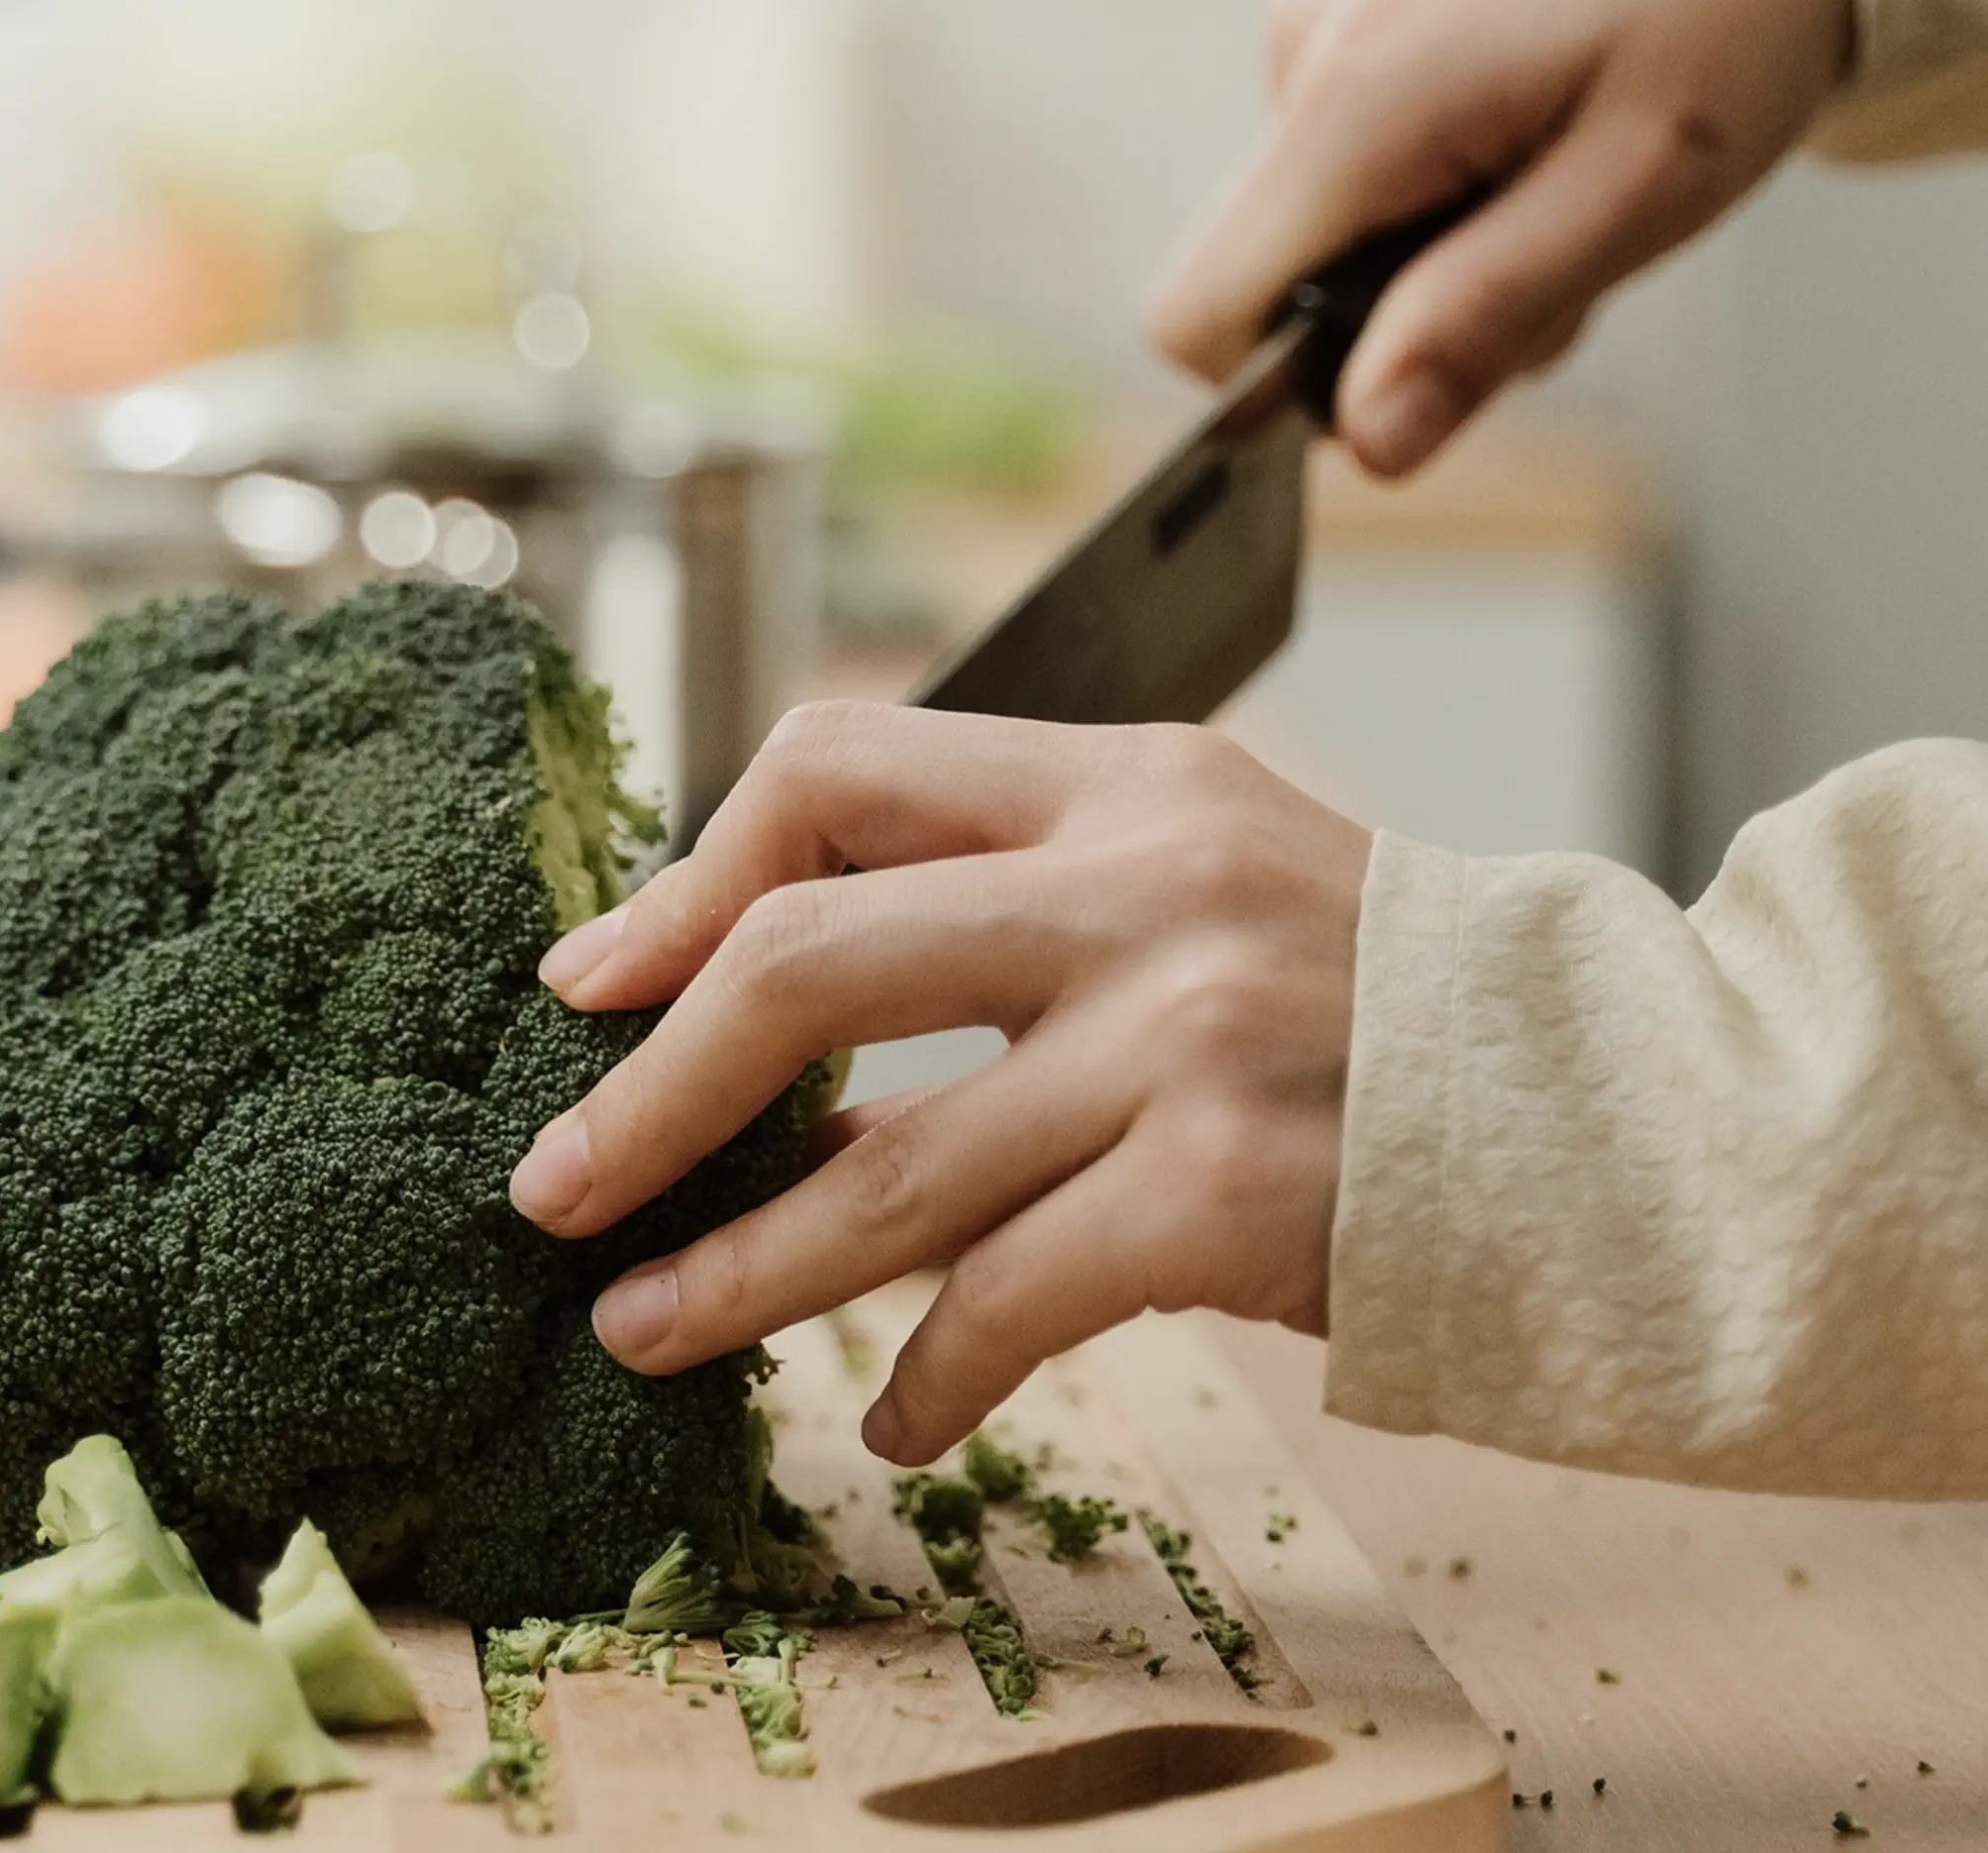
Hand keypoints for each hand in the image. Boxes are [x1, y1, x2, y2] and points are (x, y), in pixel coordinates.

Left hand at [509, 705, 1371, 1465]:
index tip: (596, 984)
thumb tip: (764, 1034)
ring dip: (736, 1268)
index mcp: (1123, 779)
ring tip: (639, 1328)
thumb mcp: (1210, 885)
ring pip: (880, 1169)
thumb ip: (1020, 908)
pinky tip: (894, 1418)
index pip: (838, 765)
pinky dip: (928, 1375)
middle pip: (803, 960)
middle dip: (645, 1091)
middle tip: (550, 1188)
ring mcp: (1184, 1036)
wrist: (1632, 1118)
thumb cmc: (1383, 1011)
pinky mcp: (1225, 1192)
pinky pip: (1004, 1300)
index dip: (686, 879)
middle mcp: (1141, 885)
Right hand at [1147, 0, 1857, 476]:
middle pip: (1273, 275)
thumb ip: (1485, 319)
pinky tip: (1536, 114)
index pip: (1198, 315)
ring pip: (1324, 215)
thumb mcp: (1640, 184)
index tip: (1409, 374)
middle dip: (1403, 309)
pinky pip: (1354, 140)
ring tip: (1566, 166)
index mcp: (1355, 105)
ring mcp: (1323, 12)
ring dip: (1436, 239)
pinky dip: (1439, 167)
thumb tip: (1368, 439)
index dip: (1281, 387)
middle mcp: (1305, 49)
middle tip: (1557, 248)